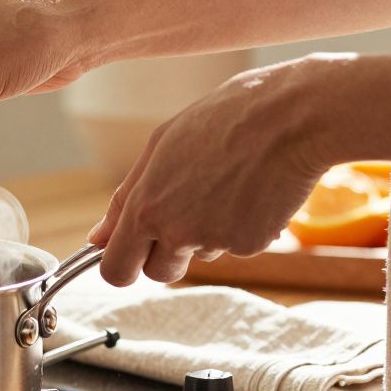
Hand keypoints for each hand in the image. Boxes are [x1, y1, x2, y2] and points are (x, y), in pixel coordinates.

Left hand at [88, 54, 344, 285]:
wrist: (292, 117)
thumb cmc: (223, 120)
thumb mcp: (159, 147)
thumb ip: (124, 199)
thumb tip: (97, 238)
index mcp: (145, 207)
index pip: (115, 269)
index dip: (121, 266)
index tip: (129, 257)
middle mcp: (177, 231)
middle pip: (157, 273)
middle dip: (164, 257)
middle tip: (184, 217)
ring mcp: (216, 241)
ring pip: (200, 255)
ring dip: (206, 234)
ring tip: (225, 184)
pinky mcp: (252, 244)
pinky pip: (235, 246)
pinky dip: (241, 227)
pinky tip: (251, 190)